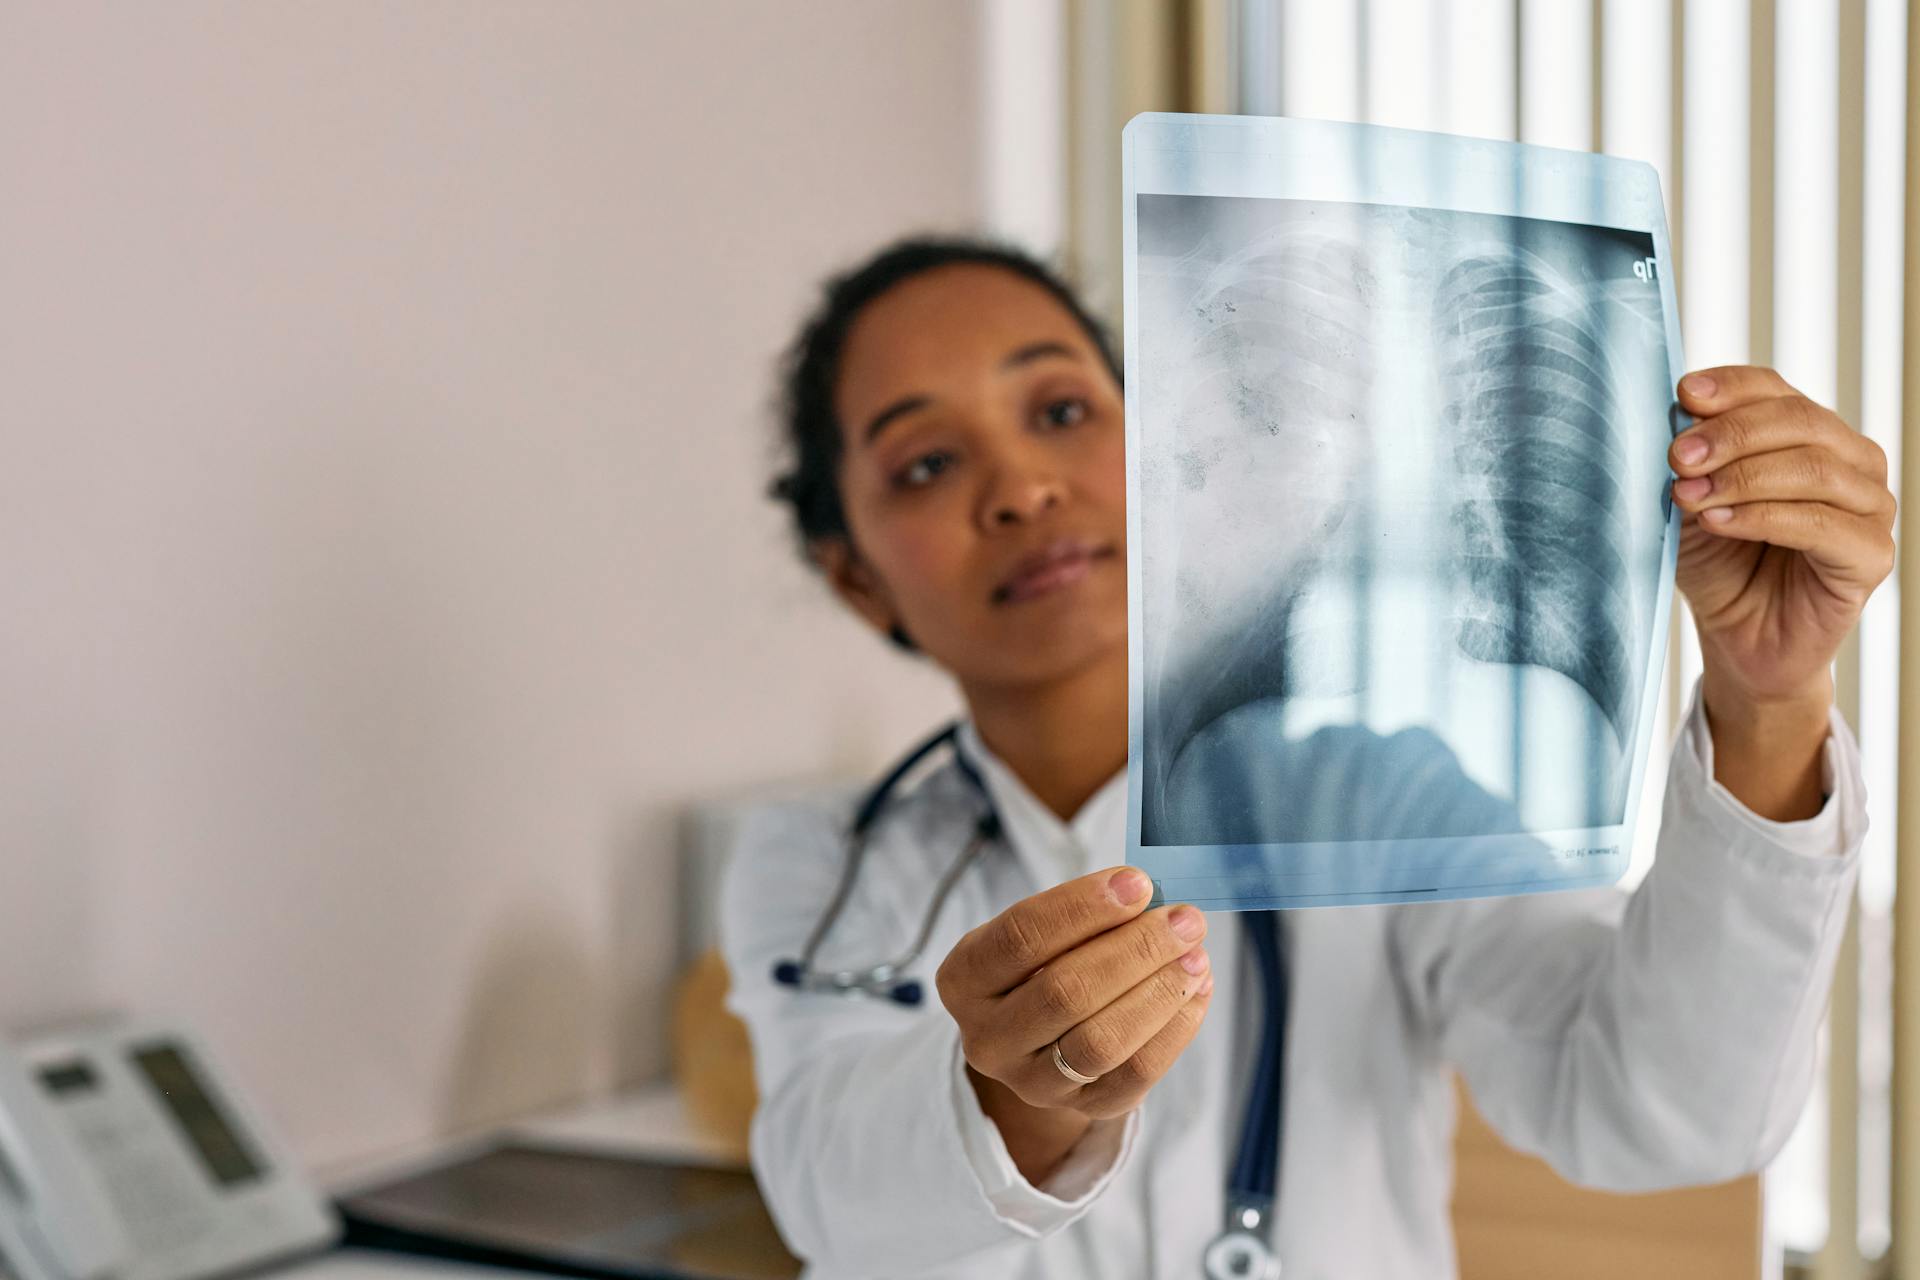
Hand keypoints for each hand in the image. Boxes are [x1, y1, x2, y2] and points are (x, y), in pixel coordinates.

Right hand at [935, 867, 1211, 1176]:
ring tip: (1196, 956)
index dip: (1082, 908)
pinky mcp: (1082, 1108)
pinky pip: (1135, 1074)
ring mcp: (1031, 1082)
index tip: (1137, 883)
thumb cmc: (1043, 964)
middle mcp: (987, 1038)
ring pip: (1100, 1042)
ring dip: (1159, 992)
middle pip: (1065, 993)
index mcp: (964, 979)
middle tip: (1185, 919)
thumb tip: (1152, 897)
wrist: (1038, 1038)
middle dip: (1135, 950)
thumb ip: (1084, 915)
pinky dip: (1176, 1029)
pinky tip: (1198, 991)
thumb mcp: (1040, 933)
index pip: (1020, 938)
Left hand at [1669, 367, 1894, 703]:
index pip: (1776, 390)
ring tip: (1690, 494)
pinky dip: (1763, 517)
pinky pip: (1822, 524)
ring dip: (1743, 476)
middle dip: (1731, 434)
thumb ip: (1693, 458)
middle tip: (1679, 456)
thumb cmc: (1718, 564)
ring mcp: (1870, 507)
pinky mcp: (1871, 556)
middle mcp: (1851, 462)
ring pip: (1814, 469)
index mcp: (1812, 435)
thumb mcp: (1691, 500)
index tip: (1684, 395)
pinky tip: (1718, 521)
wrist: (1737, 638)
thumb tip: (1678, 411)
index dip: (1731, 387)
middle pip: (1800, 421)